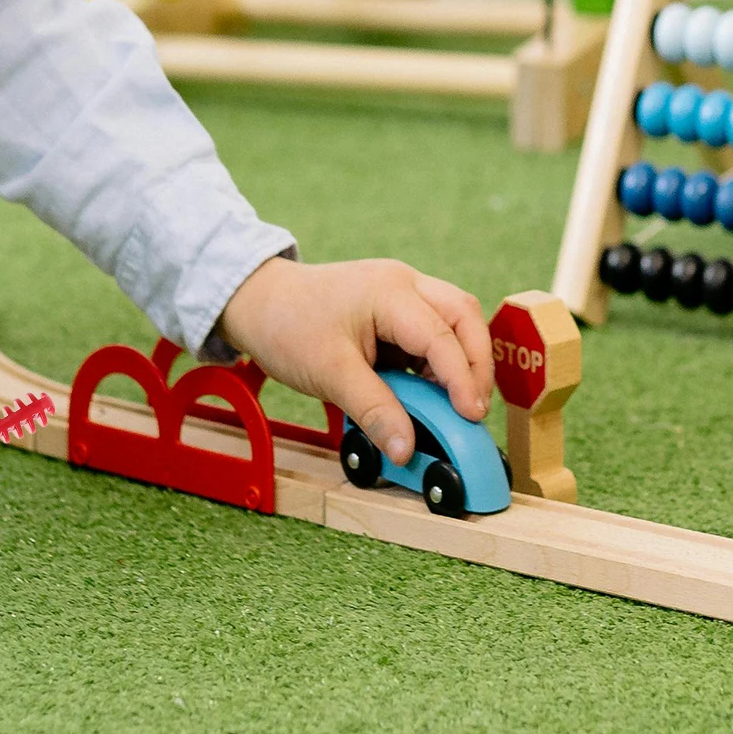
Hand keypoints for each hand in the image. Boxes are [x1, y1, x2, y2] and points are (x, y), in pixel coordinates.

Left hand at [218, 257, 493, 463]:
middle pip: (464, 317)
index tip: (470, 417)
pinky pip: (431, 331)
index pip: (443, 337)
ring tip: (455, 404)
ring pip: (454, 321)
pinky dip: (438, 361)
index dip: (462, 380)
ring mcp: (401, 292)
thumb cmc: (287, 327)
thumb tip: (406, 449)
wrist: (256, 302)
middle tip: (474, 410)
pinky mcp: (395, 308)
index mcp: (390, 292)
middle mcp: (404, 283)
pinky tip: (429, 391)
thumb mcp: (330, 375)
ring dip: (460, 361)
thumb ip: (374, 411)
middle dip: (476, 364)